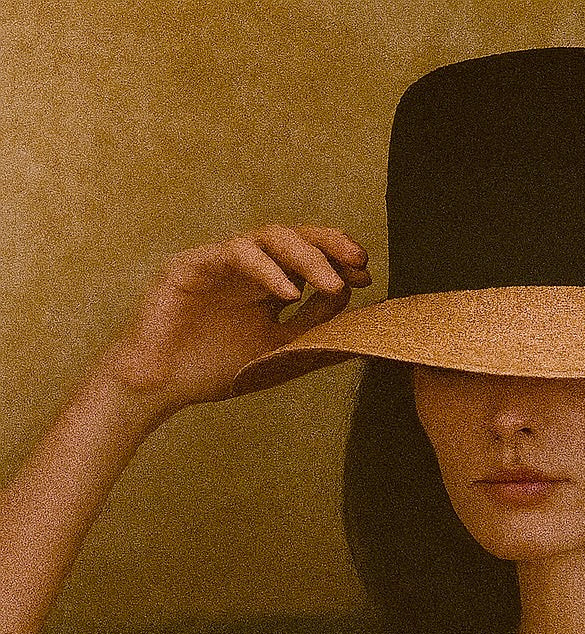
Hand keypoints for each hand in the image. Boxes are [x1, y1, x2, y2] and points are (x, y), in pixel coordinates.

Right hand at [97, 224, 370, 412]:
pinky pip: (235, 253)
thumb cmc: (214, 371)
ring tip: (331, 285)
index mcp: (267, 285)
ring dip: (306, 257)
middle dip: (330, 246)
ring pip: (269, 238)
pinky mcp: (193, 264)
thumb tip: (360, 323)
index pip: (308, 259)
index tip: (365, 278)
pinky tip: (289, 293)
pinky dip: (266, 269)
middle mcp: (247, 268)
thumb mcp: (278, 356)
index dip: (338, 263)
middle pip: (294, 238)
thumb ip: (314, 336)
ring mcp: (220, 262)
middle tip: (358, 263)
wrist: (159, 384)